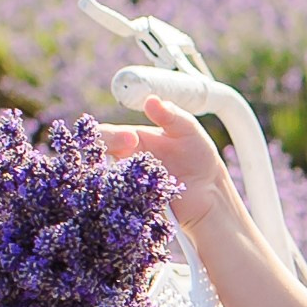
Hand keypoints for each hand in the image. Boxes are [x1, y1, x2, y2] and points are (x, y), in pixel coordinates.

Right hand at [97, 95, 236, 229]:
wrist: (210, 192)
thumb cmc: (197, 157)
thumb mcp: (188, 131)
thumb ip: (171, 115)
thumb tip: (151, 100)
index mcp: (130, 139)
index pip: (105, 134)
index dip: (111, 136)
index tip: (132, 138)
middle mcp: (122, 162)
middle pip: (96, 158)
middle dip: (104, 155)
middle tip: (125, 158)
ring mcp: (125, 186)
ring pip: (103, 183)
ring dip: (112, 180)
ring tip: (131, 181)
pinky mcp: (131, 206)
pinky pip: (116, 204)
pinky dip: (120, 200)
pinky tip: (133, 198)